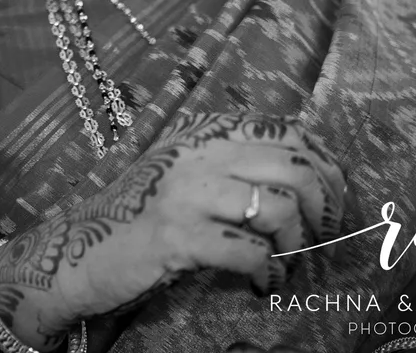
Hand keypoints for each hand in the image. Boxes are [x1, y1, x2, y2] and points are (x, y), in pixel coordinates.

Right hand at [0, 114, 345, 347]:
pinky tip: (259, 283)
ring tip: (282, 262)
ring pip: (278, 209)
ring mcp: (186, 193)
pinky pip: (249, 252)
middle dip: (323, 209)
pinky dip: (267, 272)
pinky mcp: (177, 237)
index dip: (327, 169)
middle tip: (317, 238)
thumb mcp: (187, 170)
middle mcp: (198, 153)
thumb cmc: (142, 213)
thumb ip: (235, 162)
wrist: (80, 247)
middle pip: (295, 168)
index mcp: (206, 132)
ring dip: (294, 245)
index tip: (335, 203)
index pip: (291, 134)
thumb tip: (313, 174)